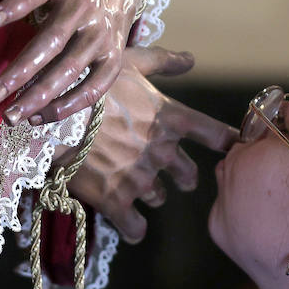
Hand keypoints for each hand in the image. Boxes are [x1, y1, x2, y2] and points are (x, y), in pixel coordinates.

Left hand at [0, 0, 142, 125]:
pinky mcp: (113, 55)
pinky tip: (40, 118)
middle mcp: (86, 7)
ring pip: (71, 69)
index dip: (18, 4)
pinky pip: (96, 86)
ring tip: (11, 116)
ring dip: (41, 95)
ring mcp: (101, 33)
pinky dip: (71, 104)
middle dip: (23, 70)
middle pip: (53, 41)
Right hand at [66, 46, 236, 242]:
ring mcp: (139, 177)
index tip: (238, 152)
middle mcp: (161, 150)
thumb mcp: (127, 61)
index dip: (231, 144)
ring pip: (159, 197)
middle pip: (189, 175)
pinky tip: (130, 226)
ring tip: (130, 183)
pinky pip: (136, 228)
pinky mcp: (115, 199)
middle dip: (181, 176)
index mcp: (170, 117)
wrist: (50, 113)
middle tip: (169, 173)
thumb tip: (191, 59)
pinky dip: (134, 229)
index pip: (217, 135)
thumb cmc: (89, 81)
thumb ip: (163, 61)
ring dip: (150, 193)